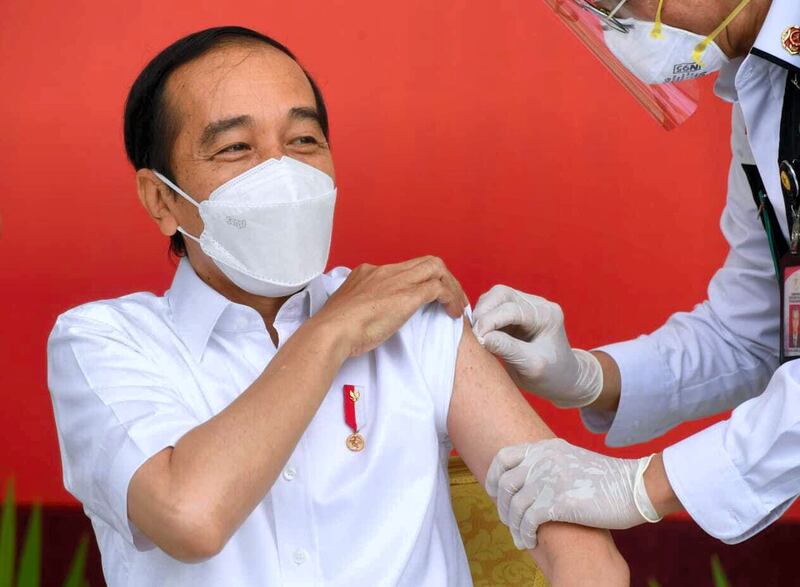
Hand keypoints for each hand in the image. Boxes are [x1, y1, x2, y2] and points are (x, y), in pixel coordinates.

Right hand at [313, 256, 467, 356]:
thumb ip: (361, 305)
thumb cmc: (335, 329)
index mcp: (368, 272)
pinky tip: (452, 314)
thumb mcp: (348, 309)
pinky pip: (440, 288)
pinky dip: (451, 299)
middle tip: (452, 299)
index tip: (427, 298)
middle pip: (426, 263)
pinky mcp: (408, 294)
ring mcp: (397, 280)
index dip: (421, 281)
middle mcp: (385, 270)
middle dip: (444, 279)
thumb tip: (366, 314)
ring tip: (457, 307)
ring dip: (452, 287)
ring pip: (437, 269)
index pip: (405, 268)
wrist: (332, 331)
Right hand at [472, 285, 601, 407]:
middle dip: (483, 312)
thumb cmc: (552, 375)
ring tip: (476, 335)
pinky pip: (493, 306)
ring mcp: (527, 305)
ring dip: (481, 313)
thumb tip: (480, 337)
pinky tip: (480, 334)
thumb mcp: (531, 366)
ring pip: (494, 297)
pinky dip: (483, 317)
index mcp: (547, 315)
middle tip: (473, 335)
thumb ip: (508, 349)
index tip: (477, 339)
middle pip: (501, 294)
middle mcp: (538, 304)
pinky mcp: (516, 312)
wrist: (562, 378)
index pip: (512, 309)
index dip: (490, 321)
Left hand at [486, 439, 658, 549]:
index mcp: (545, 448)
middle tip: (508, 520)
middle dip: (502, 506)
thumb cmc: (606, 478)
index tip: (493, 491)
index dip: (493, 475)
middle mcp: (542, 460)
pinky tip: (529, 541)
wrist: (634, 487)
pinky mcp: (557, 502)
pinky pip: (526, 521)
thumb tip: (528, 479)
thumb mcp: (571, 459)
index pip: (504, 456)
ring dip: (513, 525)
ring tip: (519, 536)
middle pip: (504, 484)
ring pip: (513, 506)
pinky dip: (523, 534)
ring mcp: (548, 480)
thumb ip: (549, 462)